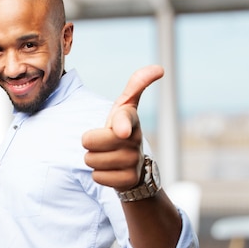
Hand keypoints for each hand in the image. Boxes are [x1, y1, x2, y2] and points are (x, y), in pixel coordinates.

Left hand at [82, 65, 163, 190]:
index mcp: (131, 119)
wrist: (134, 167)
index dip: (121, 124)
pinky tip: (111, 171)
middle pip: (90, 142)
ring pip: (91, 160)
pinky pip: (97, 177)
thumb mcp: (125, 108)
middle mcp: (134, 139)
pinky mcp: (128, 180)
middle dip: (89, 143)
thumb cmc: (122, 131)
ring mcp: (133, 161)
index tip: (121, 130)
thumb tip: (159, 68)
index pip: (124, 119)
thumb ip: (136, 85)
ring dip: (93, 159)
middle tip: (102, 143)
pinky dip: (99, 175)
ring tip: (107, 156)